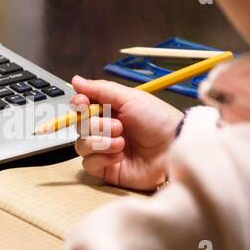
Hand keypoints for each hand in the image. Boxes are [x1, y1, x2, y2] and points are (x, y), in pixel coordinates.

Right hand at [69, 75, 182, 191]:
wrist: (173, 147)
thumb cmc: (158, 120)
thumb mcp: (130, 98)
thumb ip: (100, 89)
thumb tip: (76, 80)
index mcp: (110, 111)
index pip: (82, 107)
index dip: (79, 105)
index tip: (83, 103)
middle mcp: (105, 130)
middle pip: (79, 125)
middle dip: (96, 124)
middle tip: (118, 126)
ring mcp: (105, 150)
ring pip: (81, 145)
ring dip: (100, 142)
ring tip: (121, 142)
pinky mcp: (107, 170)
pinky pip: (88, 164)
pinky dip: (102, 158)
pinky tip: (120, 156)